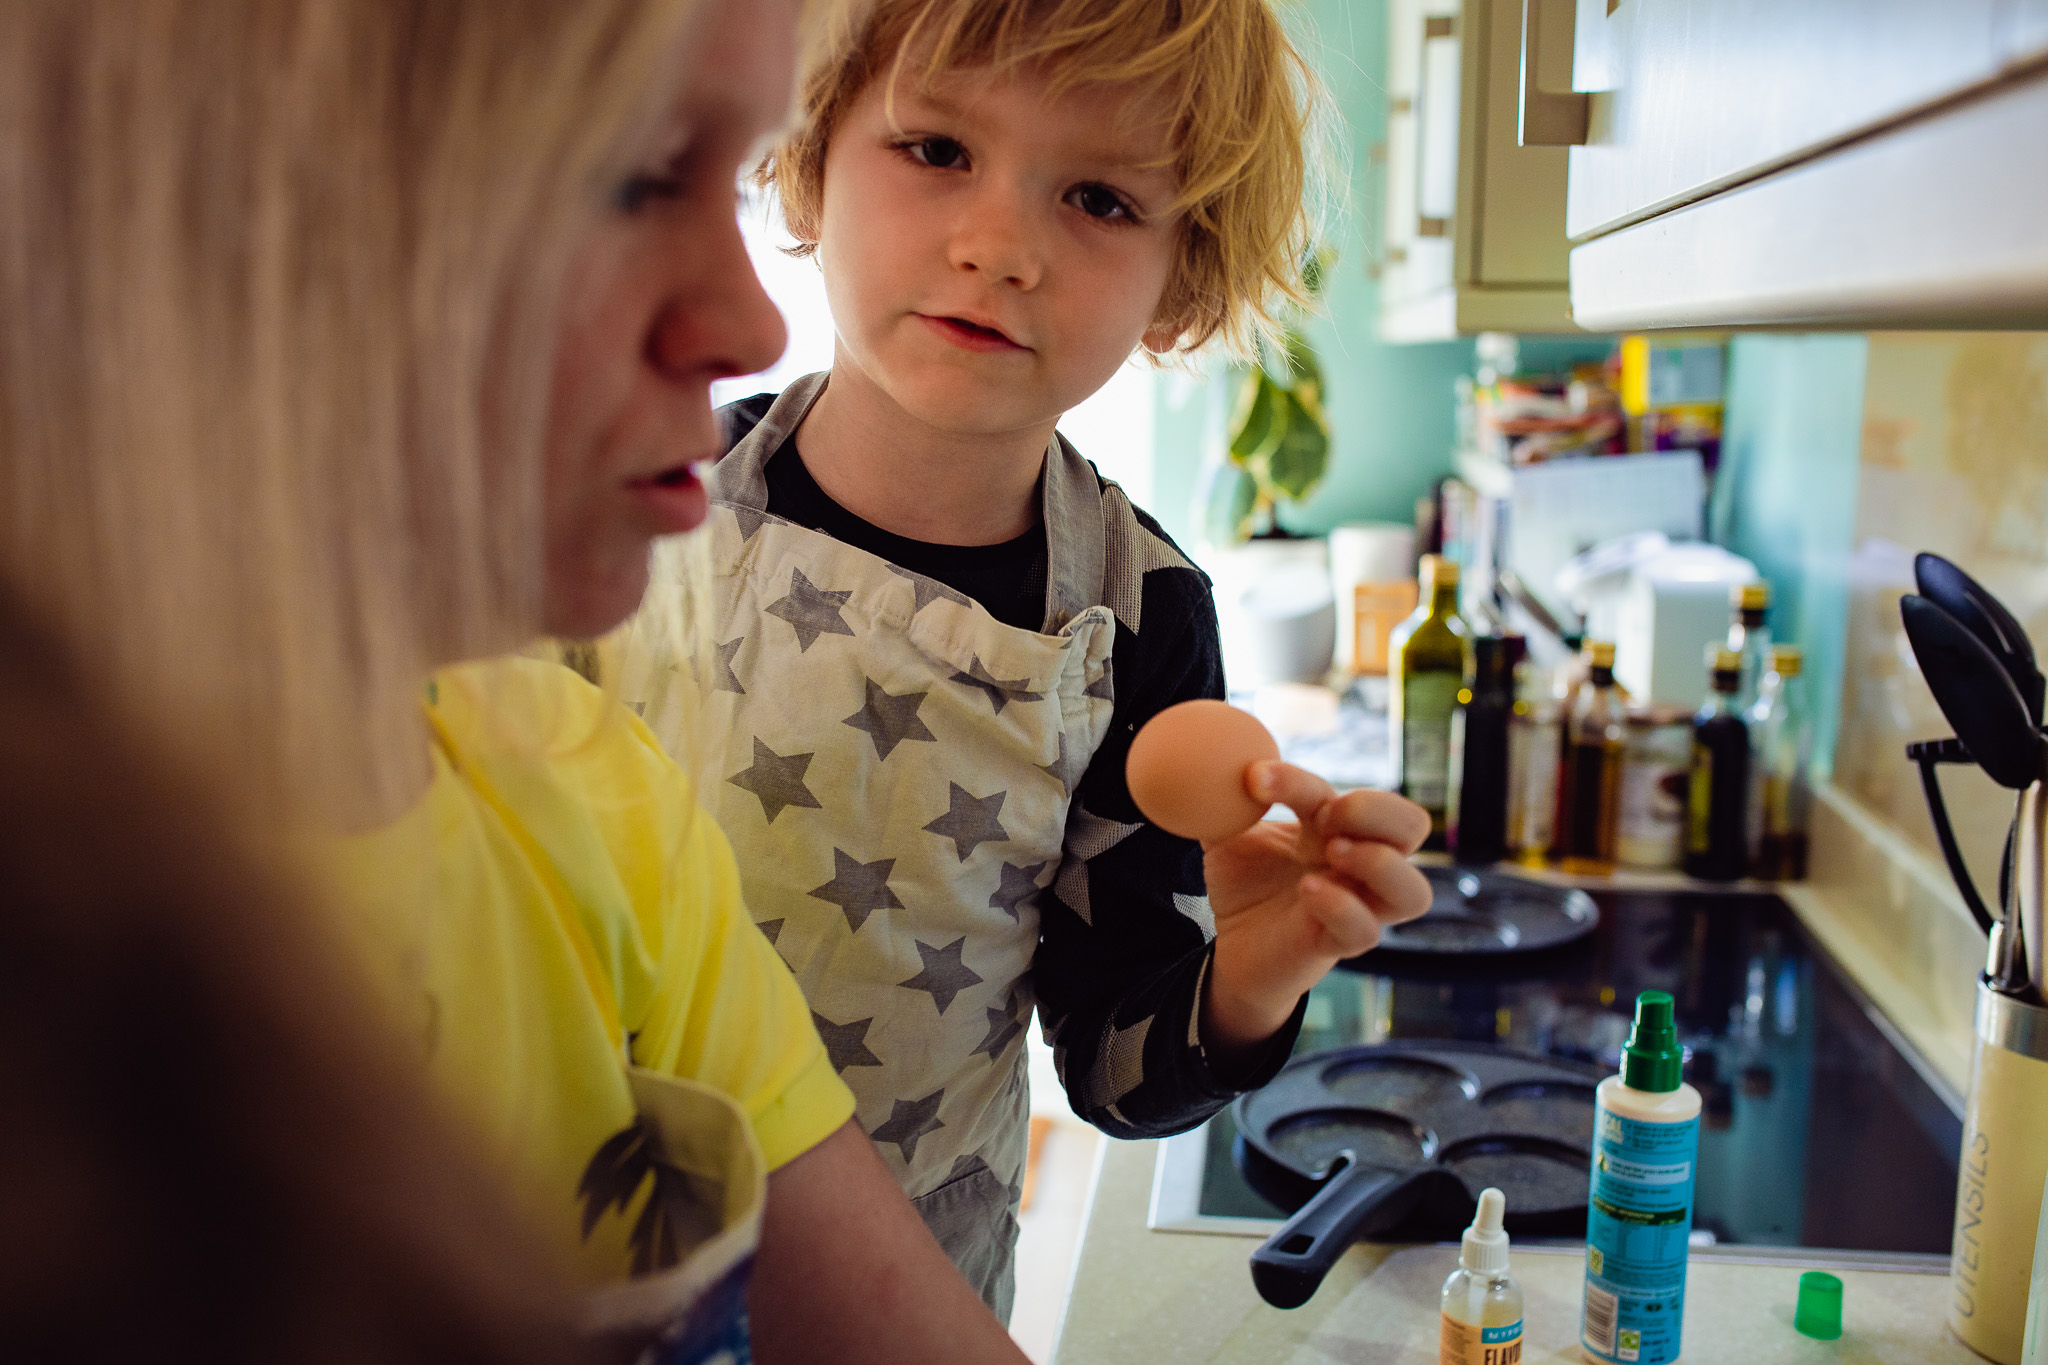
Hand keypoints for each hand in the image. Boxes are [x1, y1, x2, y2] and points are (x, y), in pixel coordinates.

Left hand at [1199, 761, 1432, 1063]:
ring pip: (1414, 892)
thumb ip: (1222, 799)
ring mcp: (1355, 908)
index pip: (1344, 793)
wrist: (1231, 949)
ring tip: (1332, 852)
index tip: (1254, 778)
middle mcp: (1358, 867)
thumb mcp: (1227, 834)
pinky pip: (1365, 932)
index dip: (1301, 780)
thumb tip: (1206, 759)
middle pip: (1414, 826)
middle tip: (1326, 815)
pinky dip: (1342, 906)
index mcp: (1337, 830)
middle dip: (1376, 811)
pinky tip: (1308, 890)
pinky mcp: (1335, 945)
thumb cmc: (1243, 886)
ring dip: (1380, 864)